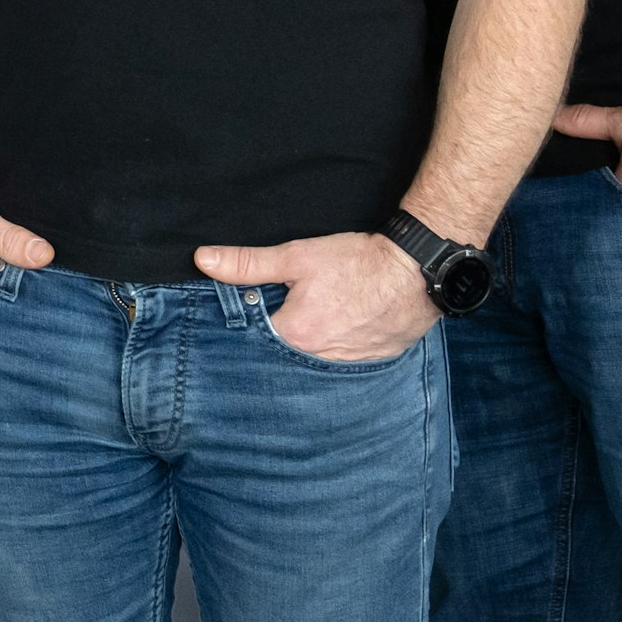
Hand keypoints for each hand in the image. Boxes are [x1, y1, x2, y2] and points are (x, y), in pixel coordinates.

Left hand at [196, 230, 434, 363]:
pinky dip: (334, 350)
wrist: (418, 270)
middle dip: (276, 338)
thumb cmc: (357, 262)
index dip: (246, 326)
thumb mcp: (296, 256)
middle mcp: (320, 360)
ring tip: (314, 321)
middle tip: (286, 313)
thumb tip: (203, 260)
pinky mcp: (372, 362)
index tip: (245, 315)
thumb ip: (247, 263)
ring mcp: (349, 365)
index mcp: (296, 337)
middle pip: (283, 355)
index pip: (254, 341)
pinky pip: (342, 362)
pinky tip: (337, 329)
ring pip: (313, 361)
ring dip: (307, 347)